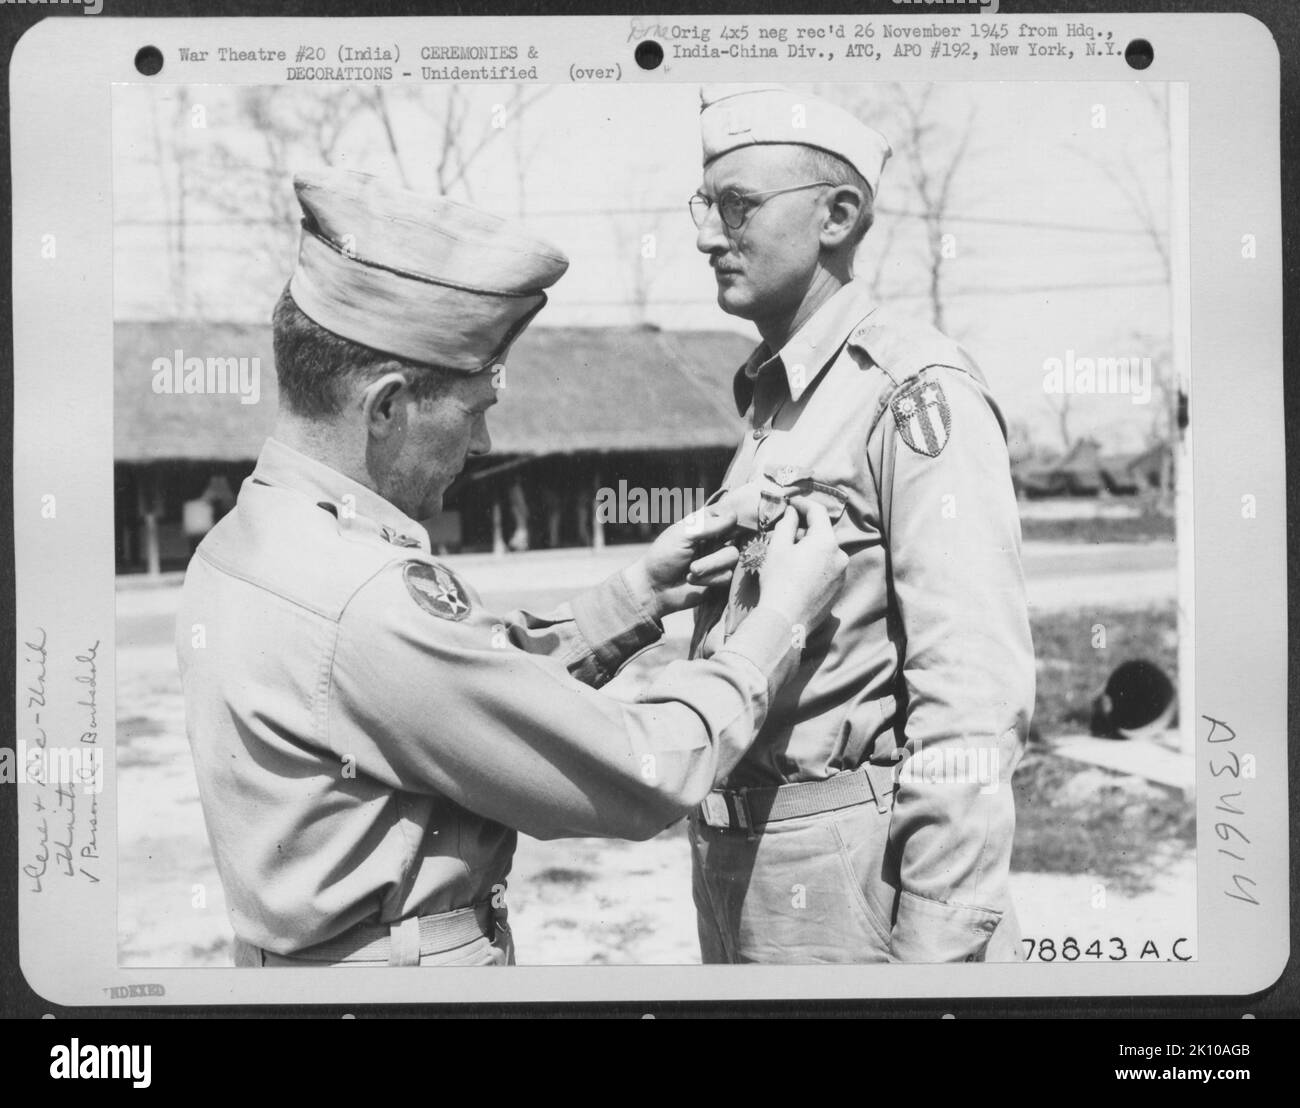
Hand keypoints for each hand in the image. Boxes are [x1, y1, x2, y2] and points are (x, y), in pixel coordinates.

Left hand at [626, 506, 741, 617]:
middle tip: (699, 553)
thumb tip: (734, 516)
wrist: (654, 588)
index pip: (729, 514)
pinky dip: (709, 579)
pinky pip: (727, 576)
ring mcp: (720, 559)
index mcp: (706, 523)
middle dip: (716, 549)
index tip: (726, 528)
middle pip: (737, 536)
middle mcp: (716, 539)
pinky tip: (693, 580)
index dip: (733, 519)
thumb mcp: (682, 535)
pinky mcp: (721, 578)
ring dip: (709, 565)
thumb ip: (707, 526)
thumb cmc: (663, 556)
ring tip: (691, 570)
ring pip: (733, 557)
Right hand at [753, 498, 847, 631]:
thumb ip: (787, 524)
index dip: (803, 504)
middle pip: (823, 533)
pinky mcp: (839, 589)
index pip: (818, 512)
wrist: (786, 620)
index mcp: (826, 541)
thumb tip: (793, 512)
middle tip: (785, 533)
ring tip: (790, 557)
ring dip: (811, 549)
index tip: (791, 503)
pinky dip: (815, 565)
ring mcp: (842, 573)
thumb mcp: (778, 547)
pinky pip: (828, 568)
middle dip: (805, 529)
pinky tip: (798, 575)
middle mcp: (840, 555)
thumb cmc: (779, 581)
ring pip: (826, 552)